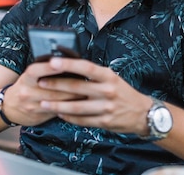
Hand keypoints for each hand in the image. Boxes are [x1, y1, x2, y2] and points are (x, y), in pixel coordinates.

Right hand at [1, 59, 86, 126]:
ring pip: (56, 101)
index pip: (36, 70)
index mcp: (26, 77)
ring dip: (73, 97)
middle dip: (70, 85)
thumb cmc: (25, 86)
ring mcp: (32, 105)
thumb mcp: (29, 75)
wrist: (8, 107)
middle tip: (87, 81)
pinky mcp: (38, 116)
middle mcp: (27, 91)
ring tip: (87, 92)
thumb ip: (44, 70)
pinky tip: (79, 104)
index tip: (62, 63)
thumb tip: (66, 63)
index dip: (49, 67)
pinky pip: (56, 112)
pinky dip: (68, 107)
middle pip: (51, 88)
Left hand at [36, 56, 150, 134]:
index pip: (86, 67)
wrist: (143, 113)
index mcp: (108, 76)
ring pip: (76, 107)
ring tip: (44, 102)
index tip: (52, 62)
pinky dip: (68, 117)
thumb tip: (70, 66)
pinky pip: (82, 120)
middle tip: (40, 82)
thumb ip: (93, 74)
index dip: (68, 64)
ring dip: (58, 105)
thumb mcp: (112, 77)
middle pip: (77, 87)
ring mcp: (106, 108)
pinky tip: (59, 113)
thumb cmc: (123, 92)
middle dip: (56, 85)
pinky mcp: (104, 122)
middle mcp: (107, 91)